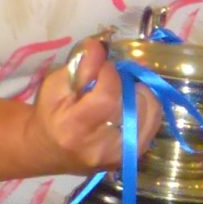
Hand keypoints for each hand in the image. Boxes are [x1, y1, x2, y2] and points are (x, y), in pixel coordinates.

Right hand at [28, 38, 158, 171]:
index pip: (108, 96)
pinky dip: (147, 106)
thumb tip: (101, 46)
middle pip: (131, 103)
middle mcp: (100, 147)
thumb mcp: (55, 86)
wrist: (50, 151)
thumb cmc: (49, 115)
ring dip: (140, 92)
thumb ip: (80, 67)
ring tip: (124, 88)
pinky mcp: (131, 157)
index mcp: (74, 128)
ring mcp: (119, 156)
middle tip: (115, 77)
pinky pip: (152, 123)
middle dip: (127, 81)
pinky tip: (133, 100)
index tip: (104, 66)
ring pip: (149, 112)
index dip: (111, 73)